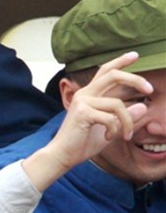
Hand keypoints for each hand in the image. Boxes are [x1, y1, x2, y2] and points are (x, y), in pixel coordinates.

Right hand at [24, 52, 151, 190]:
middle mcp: (84, 94)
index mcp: (88, 95)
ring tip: (126, 135)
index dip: (120, 62)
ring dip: (127, 122)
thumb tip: (143, 106)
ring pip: (117, 104)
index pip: (105, 72)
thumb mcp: (110, 128)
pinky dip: (114, 130)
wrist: (62, 156)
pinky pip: (110, 118)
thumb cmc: (82, 144)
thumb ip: (124, 117)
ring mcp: (82, 102)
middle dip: (135, 80)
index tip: (135, 55)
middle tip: (150, 90)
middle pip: (113, 75)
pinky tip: (107, 138)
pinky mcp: (82, 113)